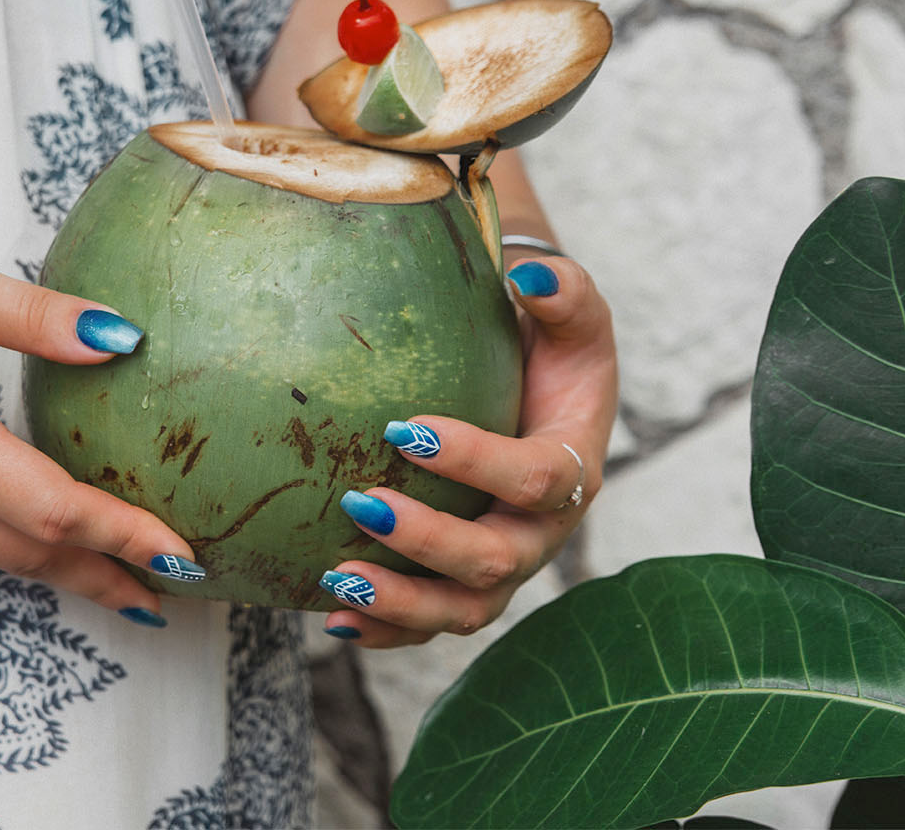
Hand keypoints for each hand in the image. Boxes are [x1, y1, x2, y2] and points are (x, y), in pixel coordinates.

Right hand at [0, 227, 199, 623]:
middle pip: (33, 554)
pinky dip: (17, 553)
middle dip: (110, 575)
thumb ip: (34, 316)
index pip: (53, 507)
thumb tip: (121, 339)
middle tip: (178, 589)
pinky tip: (48, 545)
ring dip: (67, 573)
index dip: (124, 535)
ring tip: (129, 584)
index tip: (184, 556)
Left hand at [319, 255, 617, 646]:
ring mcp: (504, 566)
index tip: (403, 429)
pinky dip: (385, 630)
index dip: (474, 460)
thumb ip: (561, 292)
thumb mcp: (570, 312)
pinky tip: (331, 616)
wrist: (538, 389)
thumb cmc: (548, 346)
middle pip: (495, 561)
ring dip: (399, 602)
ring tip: (336, 578)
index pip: (532, 477)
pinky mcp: (466, 585)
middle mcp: (542, 531)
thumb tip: (525, 276)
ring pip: (462, 610)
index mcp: (573, 467)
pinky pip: (428, 623)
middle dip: (427, 541)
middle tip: (359, 502)